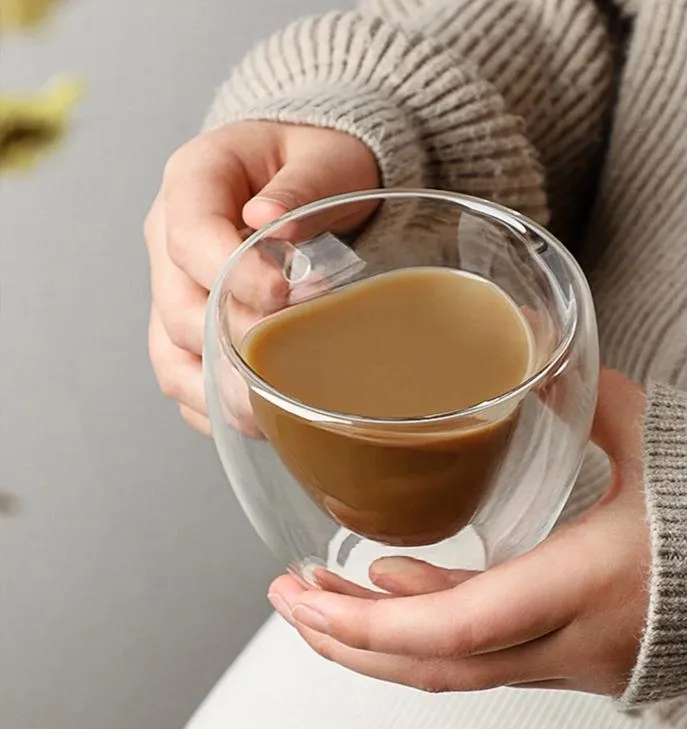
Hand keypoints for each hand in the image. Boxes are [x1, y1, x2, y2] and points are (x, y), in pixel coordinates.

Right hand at [145, 121, 379, 433]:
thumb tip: (270, 221)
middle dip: (234, 344)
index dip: (231, 276)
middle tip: (292, 360)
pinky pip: (186, 379)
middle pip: (178, 309)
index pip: (190, 237)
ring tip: (273, 409)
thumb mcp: (323, 159)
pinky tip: (255, 419)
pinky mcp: (189, 328)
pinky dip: (215, 408)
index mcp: (193, 181)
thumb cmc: (315, 161)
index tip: (283, 297)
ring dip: (220, 391)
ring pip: (172, 356)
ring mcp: (176, 288)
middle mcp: (170, 240)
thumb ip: (300, 188)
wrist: (308, 180)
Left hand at [268, 369, 650, 696]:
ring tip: (321, 596)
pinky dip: (427, 631)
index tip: (306, 595)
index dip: (370, 622)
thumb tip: (523, 343)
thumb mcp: (655, 436)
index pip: (460, 628)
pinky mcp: (575, 656)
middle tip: (287, 598)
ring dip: (378, 640)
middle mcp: (573, 639)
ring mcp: (573, 659)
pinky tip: (396, 589)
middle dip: (346, 640)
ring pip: (454, 674)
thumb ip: (581, 392)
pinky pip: (484, 658)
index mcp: (591, 581)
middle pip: (435, 670)